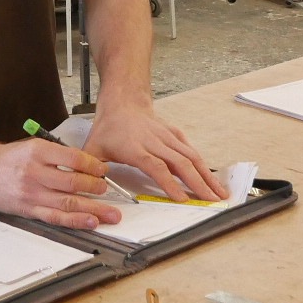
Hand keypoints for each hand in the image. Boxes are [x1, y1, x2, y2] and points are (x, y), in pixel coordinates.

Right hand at [0, 139, 123, 229]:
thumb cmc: (10, 159)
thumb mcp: (34, 147)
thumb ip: (59, 156)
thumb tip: (88, 167)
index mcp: (38, 152)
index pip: (73, 158)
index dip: (92, 165)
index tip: (103, 170)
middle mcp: (35, 173)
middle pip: (72, 182)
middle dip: (96, 188)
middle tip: (109, 190)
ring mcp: (32, 193)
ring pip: (68, 203)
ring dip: (93, 210)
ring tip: (110, 214)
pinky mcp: (29, 209)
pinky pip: (56, 217)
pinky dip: (75, 221)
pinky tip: (90, 222)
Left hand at [85, 103, 226, 203]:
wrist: (123, 101)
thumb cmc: (109, 127)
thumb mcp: (92, 147)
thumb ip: (88, 168)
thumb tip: (82, 186)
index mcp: (135, 147)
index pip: (156, 167)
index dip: (169, 183)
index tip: (182, 199)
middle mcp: (155, 142)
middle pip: (181, 163)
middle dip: (198, 183)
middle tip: (212, 200)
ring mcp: (167, 137)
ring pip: (191, 156)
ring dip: (206, 175)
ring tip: (220, 192)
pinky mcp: (174, 135)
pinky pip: (190, 149)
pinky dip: (202, 164)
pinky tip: (210, 177)